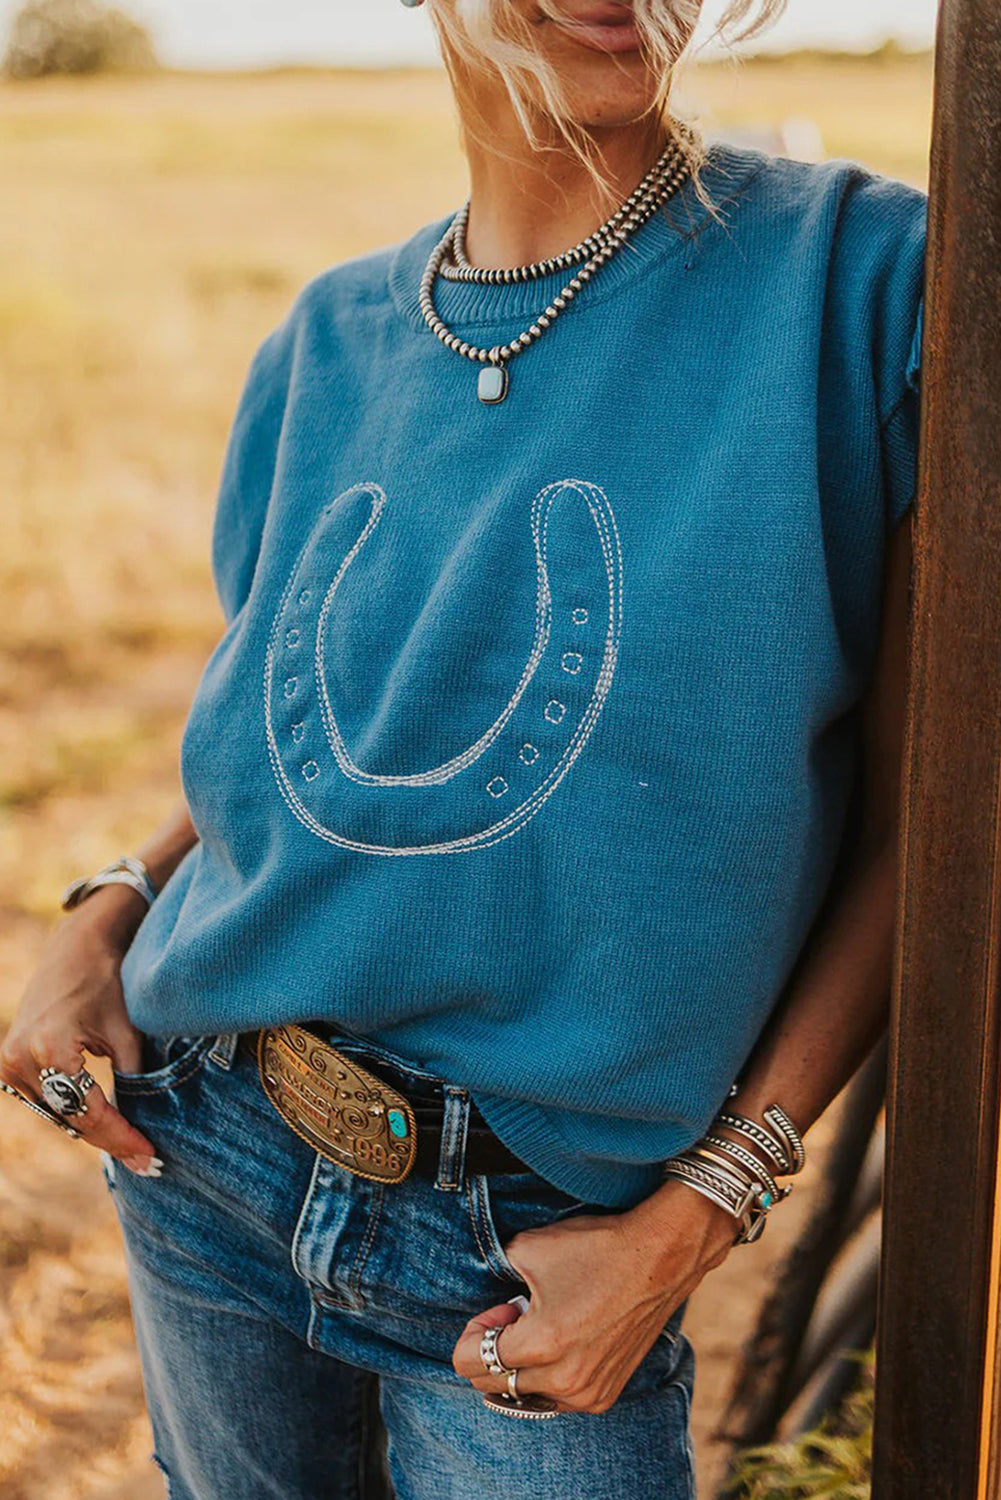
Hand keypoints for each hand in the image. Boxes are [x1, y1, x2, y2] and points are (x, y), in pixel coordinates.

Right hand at [0, 887, 160, 1173]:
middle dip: (110, 1140)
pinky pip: (46, 1100)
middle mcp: (22, 1060)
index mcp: (50, 1049)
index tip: (149, 1157)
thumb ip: (133, 1079)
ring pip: (57, 1114)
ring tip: (132, 1146)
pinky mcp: (11, 1062)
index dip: (122, 1138)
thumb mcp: (127, 1033)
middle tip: (147, 1161)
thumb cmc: (108, 983)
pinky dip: (73, 1111)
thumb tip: (145, 1125)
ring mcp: (10, 1063)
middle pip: (70, 1119)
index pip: (89, 1111)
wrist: (77, 949)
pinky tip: (106, 1124)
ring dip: (91, 1129)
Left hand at [452, 1182, 735, 1413]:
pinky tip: (566, 1340)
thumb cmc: (595, 1248)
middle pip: (493, 1384)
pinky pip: (556, 1397)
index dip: (474, 1332)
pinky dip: (549, 1375)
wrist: (659, 1258)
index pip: (471, 1363)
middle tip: (518, 1313)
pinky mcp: (605, 1395)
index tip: (498, 1308)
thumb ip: (495, 1278)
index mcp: (542, 1344)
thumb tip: (492, 1304)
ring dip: (522, 1364)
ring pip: (524, 1395)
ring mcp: (587, 1393)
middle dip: (495, 1348)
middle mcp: (564, 1379)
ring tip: (544, 1325)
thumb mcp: (528, 1248)